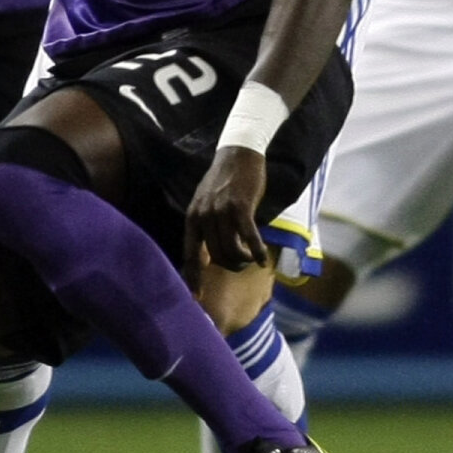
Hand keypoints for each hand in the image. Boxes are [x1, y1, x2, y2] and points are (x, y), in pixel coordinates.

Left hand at [183, 147, 268, 289]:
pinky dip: (256, 251)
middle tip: (241, 264)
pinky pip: (249, 238)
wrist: (238, 154)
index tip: (196, 299)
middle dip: (230, 265)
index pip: (190, 254)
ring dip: (243, 260)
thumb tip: (209, 255)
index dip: (193, 278)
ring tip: (250, 258)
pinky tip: (262, 260)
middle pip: (216, 256)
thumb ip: (205, 227)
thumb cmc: (224, 181)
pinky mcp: (240, 208)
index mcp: (193, 217)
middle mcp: (203, 216)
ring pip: (231, 250)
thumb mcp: (206, 204)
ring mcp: (221, 212)